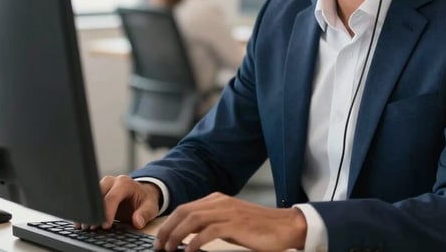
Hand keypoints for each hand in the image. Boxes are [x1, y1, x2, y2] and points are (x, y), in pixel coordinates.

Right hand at [87, 174, 160, 229]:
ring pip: (90, 197)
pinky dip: (85, 211)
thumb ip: (144, 214)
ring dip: (87, 212)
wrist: (141, 194)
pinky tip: (81, 221)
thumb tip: (137, 221)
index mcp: (125, 183)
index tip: (105, 225)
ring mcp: (103, 185)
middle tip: (91, 227)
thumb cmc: (144, 200)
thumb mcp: (150, 207)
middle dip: (94, 212)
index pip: (112, 197)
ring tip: (84, 226)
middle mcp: (112, 181)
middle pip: (98, 195)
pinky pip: (88, 199)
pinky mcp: (97, 191)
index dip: (107, 212)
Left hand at [153, 192, 305, 251]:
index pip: (185, 208)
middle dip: (167, 229)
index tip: (161, 239)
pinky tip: (190, 251)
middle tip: (160, 246)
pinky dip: (195, 242)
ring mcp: (228, 212)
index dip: (169, 224)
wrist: (285, 226)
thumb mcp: (231, 223)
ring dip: (177, 235)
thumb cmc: (259, 228)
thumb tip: (189, 236)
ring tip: (170, 249)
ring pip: (193, 219)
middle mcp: (221, 202)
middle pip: (184, 212)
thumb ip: (211, 224)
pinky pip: (208, 231)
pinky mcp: (236, 224)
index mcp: (218, 200)